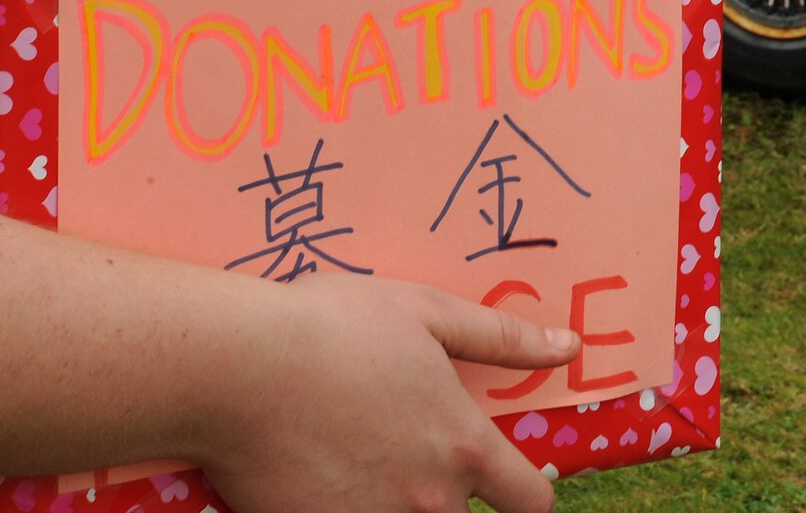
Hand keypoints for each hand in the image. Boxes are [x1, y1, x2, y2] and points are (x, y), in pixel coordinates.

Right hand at [203, 275, 577, 512]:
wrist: (236, 367)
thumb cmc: (331, 327)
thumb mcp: (425, 311)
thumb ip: (501, 337)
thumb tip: (569, 347)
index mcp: (462, 445)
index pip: (528, 502)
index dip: (526, 496)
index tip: (510, 486)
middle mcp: (428, 499)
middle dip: (440, 497)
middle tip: (395, 452)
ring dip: (390, 504)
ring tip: (352, 460)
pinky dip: (340, 508)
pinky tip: (315, 478)